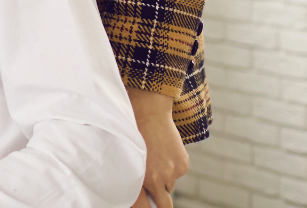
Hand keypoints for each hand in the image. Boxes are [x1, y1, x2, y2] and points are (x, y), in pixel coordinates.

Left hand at [128, 87, 187, 207]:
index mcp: (142, 178)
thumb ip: (136, 177)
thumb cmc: (132, 134)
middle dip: (160, 200)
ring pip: (169, 185)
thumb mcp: (129, 158)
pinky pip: (177, 173)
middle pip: (165, 203)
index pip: (152, 206)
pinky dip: (172, 167)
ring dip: (164, 179)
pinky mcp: (183, 165)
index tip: (152, 205)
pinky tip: (163, 152)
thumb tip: (143, 195)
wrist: (149, 112)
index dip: (152, 206)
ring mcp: (172, 172)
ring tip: (154, 159)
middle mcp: (158, 179)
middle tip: (155, 191)